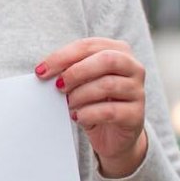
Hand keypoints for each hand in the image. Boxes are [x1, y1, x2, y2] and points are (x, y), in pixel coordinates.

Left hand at [37, 38, 147, 177]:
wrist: (113, 135)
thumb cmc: (94, 102)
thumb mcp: (81, 83)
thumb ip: (69, 72)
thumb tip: (45, 72)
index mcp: (119, 51)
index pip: (89, 45)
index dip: (62, 56)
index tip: (41, 71)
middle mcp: (133, 68)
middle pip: (106, 60)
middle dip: (76, 72)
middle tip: (58, 86)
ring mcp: (137, 91)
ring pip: (108, 85)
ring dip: (80, 95)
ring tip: (69, 103)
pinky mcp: (136, 115)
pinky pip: (110, 111)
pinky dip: (88, 114)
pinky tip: (78, 117)